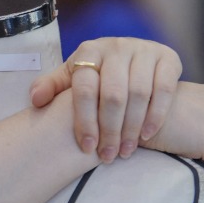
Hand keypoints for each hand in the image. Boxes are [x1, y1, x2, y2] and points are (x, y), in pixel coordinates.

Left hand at [28, 38, 182, 161]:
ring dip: (132, 128)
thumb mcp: (73, 76)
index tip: (87, 147)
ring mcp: (144, 50)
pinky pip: (164, 90)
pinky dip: (156, 115)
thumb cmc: (97, 74)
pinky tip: (146, 136)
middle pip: (113, 95)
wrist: (135, 59)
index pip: (85, 89)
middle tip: (108, 156)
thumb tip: (35, 100)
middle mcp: (116, 47)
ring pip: (139, 94)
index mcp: (89, 50)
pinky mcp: (167, 58)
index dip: (85, 121)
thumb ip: (53, 86)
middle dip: (110, 130)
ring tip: (125, 151)